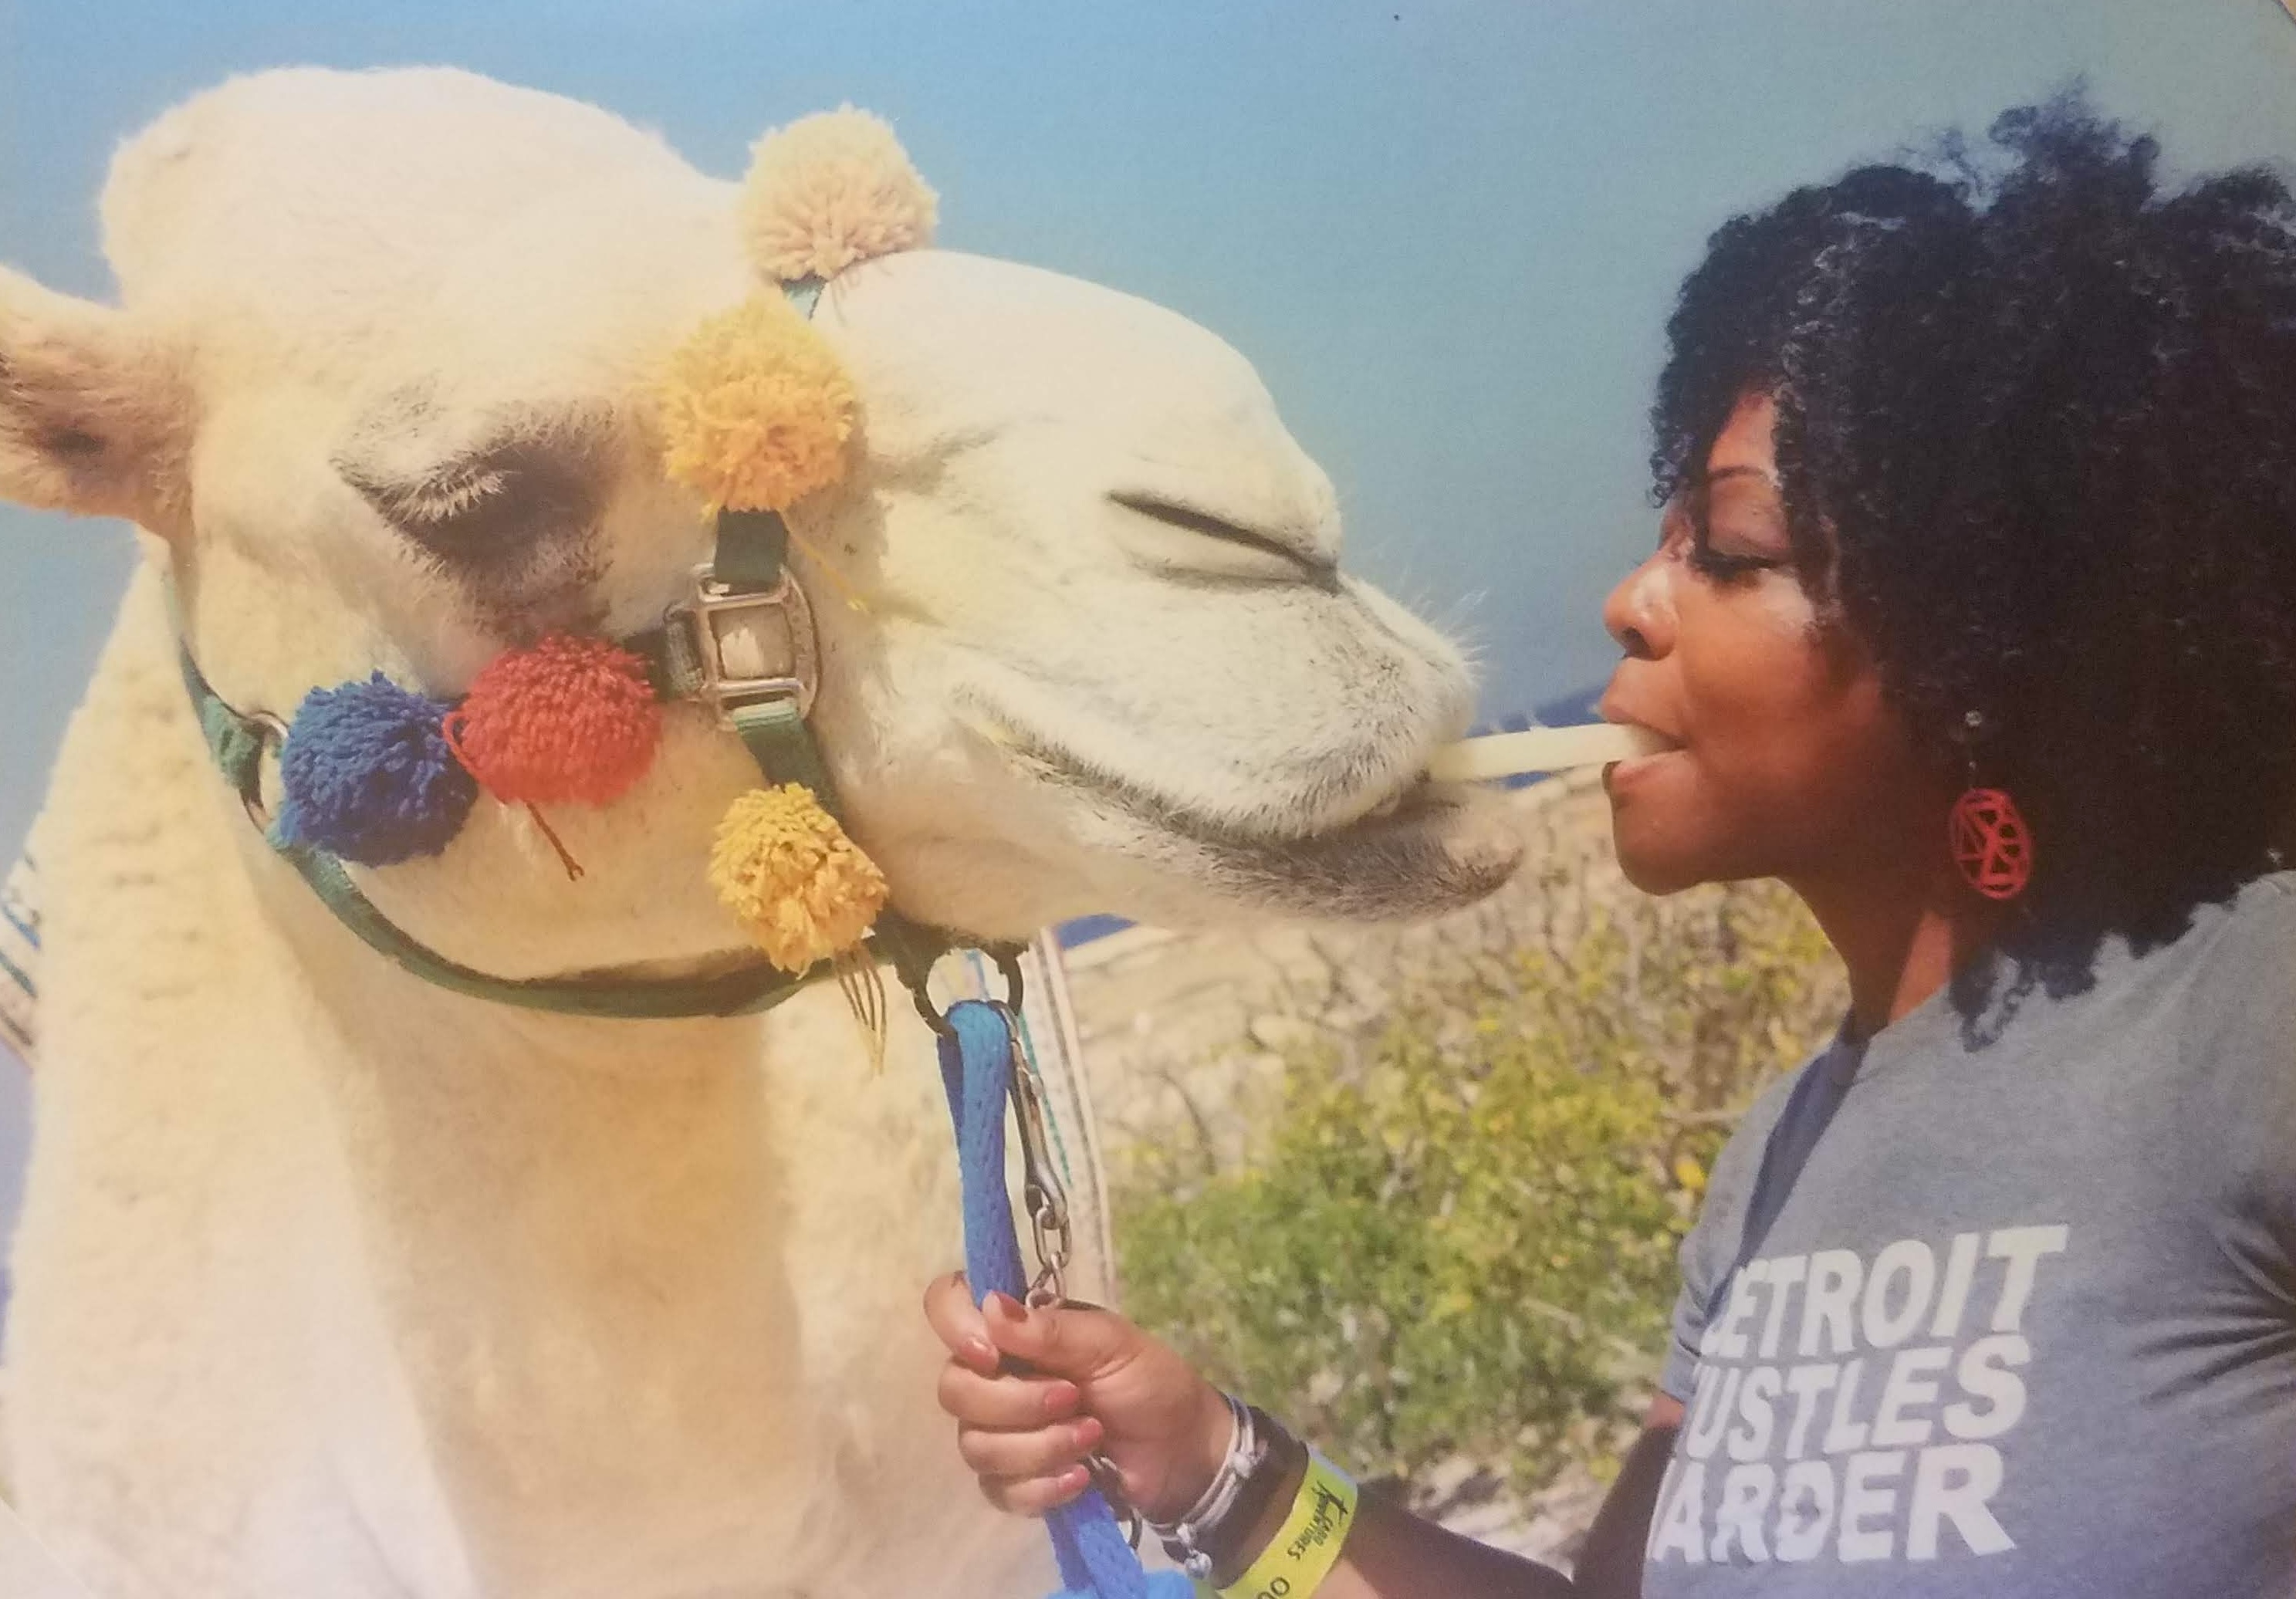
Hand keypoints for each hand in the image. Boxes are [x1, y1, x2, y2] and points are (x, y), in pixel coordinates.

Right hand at [923, 1272, 1233, 1522]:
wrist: (1183, 1453)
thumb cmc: (1150, 1383)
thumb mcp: (1113, 1344)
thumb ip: (1052, 1329)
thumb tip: (991, 1306)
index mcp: (1017, 1329)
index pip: (948, 1304)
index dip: (956, 1327)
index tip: (993, 1355)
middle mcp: (998, 1375)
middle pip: (954, 1388)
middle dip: (1016, 1402)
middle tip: (1073, 1399)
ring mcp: (1002, 1431)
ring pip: (974, 1445)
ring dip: (1040, 1446)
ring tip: (1091, 1438)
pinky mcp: (1016, 1481)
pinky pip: (999, 1490)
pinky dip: (1044, 1486)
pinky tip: (1084, 1477)